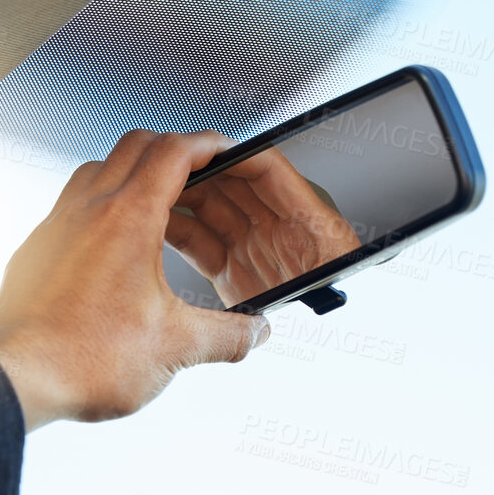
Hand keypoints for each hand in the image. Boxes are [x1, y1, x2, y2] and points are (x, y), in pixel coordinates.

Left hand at [0, 130, 271, 428]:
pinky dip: (102, 208)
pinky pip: (72, 206)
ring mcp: (56, 226)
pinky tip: (115, 248)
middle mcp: (88, 210)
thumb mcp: (176, 348)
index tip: (225, 150)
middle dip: (173, 150)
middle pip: (135, 146)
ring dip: (133, 175)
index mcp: (129, 218)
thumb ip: (227, 335)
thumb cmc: (83, 359)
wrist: (19, 379)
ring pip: (98, 170)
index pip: (174, 151)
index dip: (208, 144)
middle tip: (198, 173)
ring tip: (159, 207)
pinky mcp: (36, 251)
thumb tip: (253, 332)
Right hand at [165, 146, 362, 306]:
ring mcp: (252, 248)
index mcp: (308, 220)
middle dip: (201, 169)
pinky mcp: (233, 272)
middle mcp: (277, 228)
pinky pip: (199, 242)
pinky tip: (156, 224)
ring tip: (153, 188)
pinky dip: (177, 231)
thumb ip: (311, 255)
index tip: (205, 148)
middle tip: (166, 162)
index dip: (234, 155)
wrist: (336, 346)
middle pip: (232, 183)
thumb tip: (314, 238)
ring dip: (183, 197)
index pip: (268, 170)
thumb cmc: (340, 303)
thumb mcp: (332, 277)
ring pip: (210, 209)